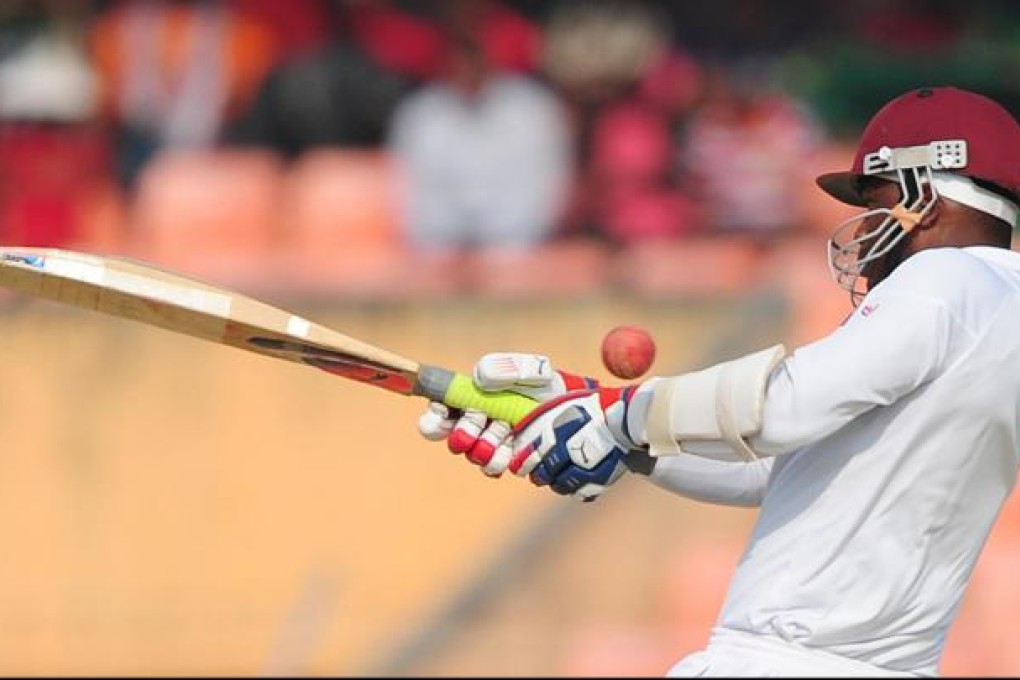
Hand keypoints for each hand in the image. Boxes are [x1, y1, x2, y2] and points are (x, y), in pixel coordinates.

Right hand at [417, 353, 597, 476]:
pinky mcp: (510, 461)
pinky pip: (495, 467)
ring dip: (484, 450)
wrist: (582, 414)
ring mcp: (494, 444)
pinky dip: (502, 462)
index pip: (443, 407)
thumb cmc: (552, 387)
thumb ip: (508, 369)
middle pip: (455, 435)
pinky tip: (514, 453)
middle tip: (477, 429)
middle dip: (464, 433)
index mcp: (477, 396)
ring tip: (502, 442)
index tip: (440, 417)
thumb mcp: (533, 371)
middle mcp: (481, 422)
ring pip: (474, 454)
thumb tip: (479, 378)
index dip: (435, 415)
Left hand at [508, 385, 651, 501]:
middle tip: (541, 472)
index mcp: (551, 435)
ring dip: (557, 482)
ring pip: (560, 486)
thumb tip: (517, 430)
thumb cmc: (588, 407)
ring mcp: (582, 469)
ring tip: (561, 475)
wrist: (623, 416)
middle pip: (542, 475)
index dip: (521, 465)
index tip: (521, 466)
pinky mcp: (599, 480)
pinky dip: (577, 488)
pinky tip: (578, 479)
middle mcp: (564, 454)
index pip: (526, 459)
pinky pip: (581, 492)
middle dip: (539, 474)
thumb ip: (538, 420)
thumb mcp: (559, 406)